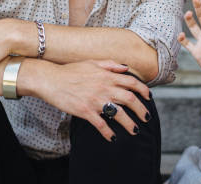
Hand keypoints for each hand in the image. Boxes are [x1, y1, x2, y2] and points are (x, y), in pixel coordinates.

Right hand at [34, 60, 150, 141]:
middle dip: (142, 110)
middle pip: (130, 99)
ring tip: (135, 131)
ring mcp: (95, 100)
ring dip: (130, 124)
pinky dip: (109, 132)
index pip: (132, 82)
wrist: (51, 79)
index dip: (144, 90)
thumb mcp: (92, 63)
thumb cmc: (71, 71)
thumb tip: (126, 67)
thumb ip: (110, 65)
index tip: (149, 97)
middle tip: (147, 118)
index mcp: (107, 75)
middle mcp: (104, 87)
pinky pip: (101, 124)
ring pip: (119, 114)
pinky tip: (113, 138)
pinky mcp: (85, 111)